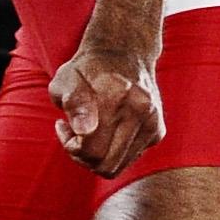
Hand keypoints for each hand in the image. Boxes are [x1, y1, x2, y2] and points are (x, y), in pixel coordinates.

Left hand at [49, 41, 162, 177]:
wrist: (125, 53)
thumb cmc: (88, 69)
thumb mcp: (67, 78)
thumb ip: (73, 103)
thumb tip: (85, 131)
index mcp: (116, 96)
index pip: (91, 149)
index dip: (70, 146)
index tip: (61, 126)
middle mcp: (140, 110)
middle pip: (106, 164)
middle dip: (82, 157)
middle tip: (72, 136)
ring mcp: (152, 122)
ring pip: (118, 166)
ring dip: (97, 157)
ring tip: (87, 134)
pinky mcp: (158, 131)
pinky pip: (129, 158)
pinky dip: (113, 152)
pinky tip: (105, 132)